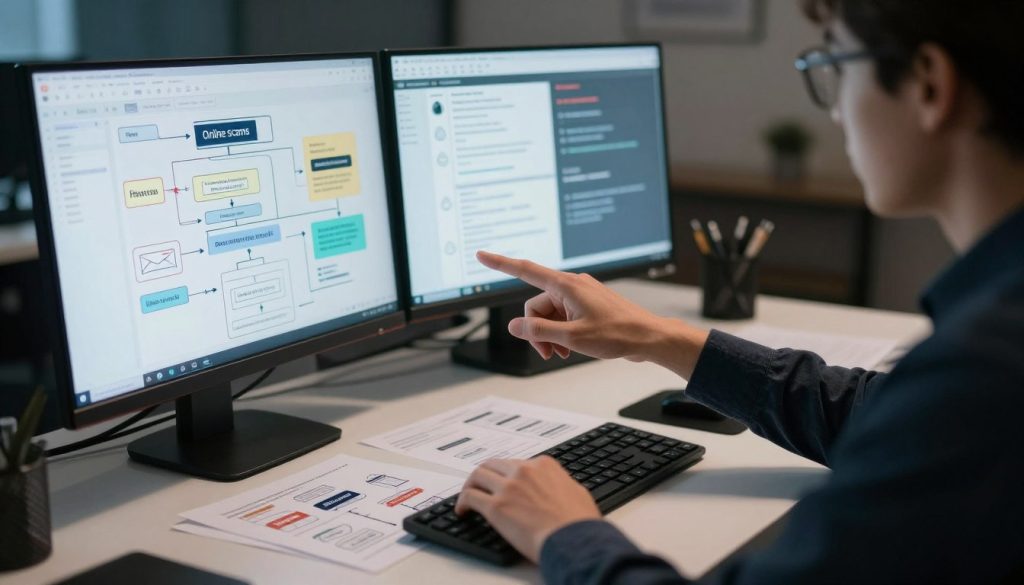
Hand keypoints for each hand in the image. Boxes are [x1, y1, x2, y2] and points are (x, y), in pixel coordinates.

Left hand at [455, 457, 600, 562]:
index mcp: (543, 465)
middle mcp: (524, 471)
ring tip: (467, 496)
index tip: (503, 484)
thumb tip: (558, 490)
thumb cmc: (579, 522)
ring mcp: (508, 487)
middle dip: (485, 475)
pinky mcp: (496, 507)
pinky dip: (462, 502)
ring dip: (470, 485)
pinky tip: (462, 511)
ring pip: (478, 475)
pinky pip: (470, 497)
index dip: (507, 475)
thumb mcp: (576, 492)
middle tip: (480, 486)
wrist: (574, 540)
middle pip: (494, 465)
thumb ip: (561, 485)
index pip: (516, 464)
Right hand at [476, 251, 709, 378]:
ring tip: (562, 353)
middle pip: (536, 306)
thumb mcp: (572, 337)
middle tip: (548, 353)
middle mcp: (572, 285)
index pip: (526, 270)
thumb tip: (514, 326)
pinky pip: (563, 317)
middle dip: (537, 331)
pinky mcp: (587, 306)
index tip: (482, 255)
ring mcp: (580, 295)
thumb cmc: (618, 334)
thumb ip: (539, 331)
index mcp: (566, 285)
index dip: (501, 263)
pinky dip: (562, 334)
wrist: (648, 338)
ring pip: (550, 314)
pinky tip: (570, 348)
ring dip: (550, 335)